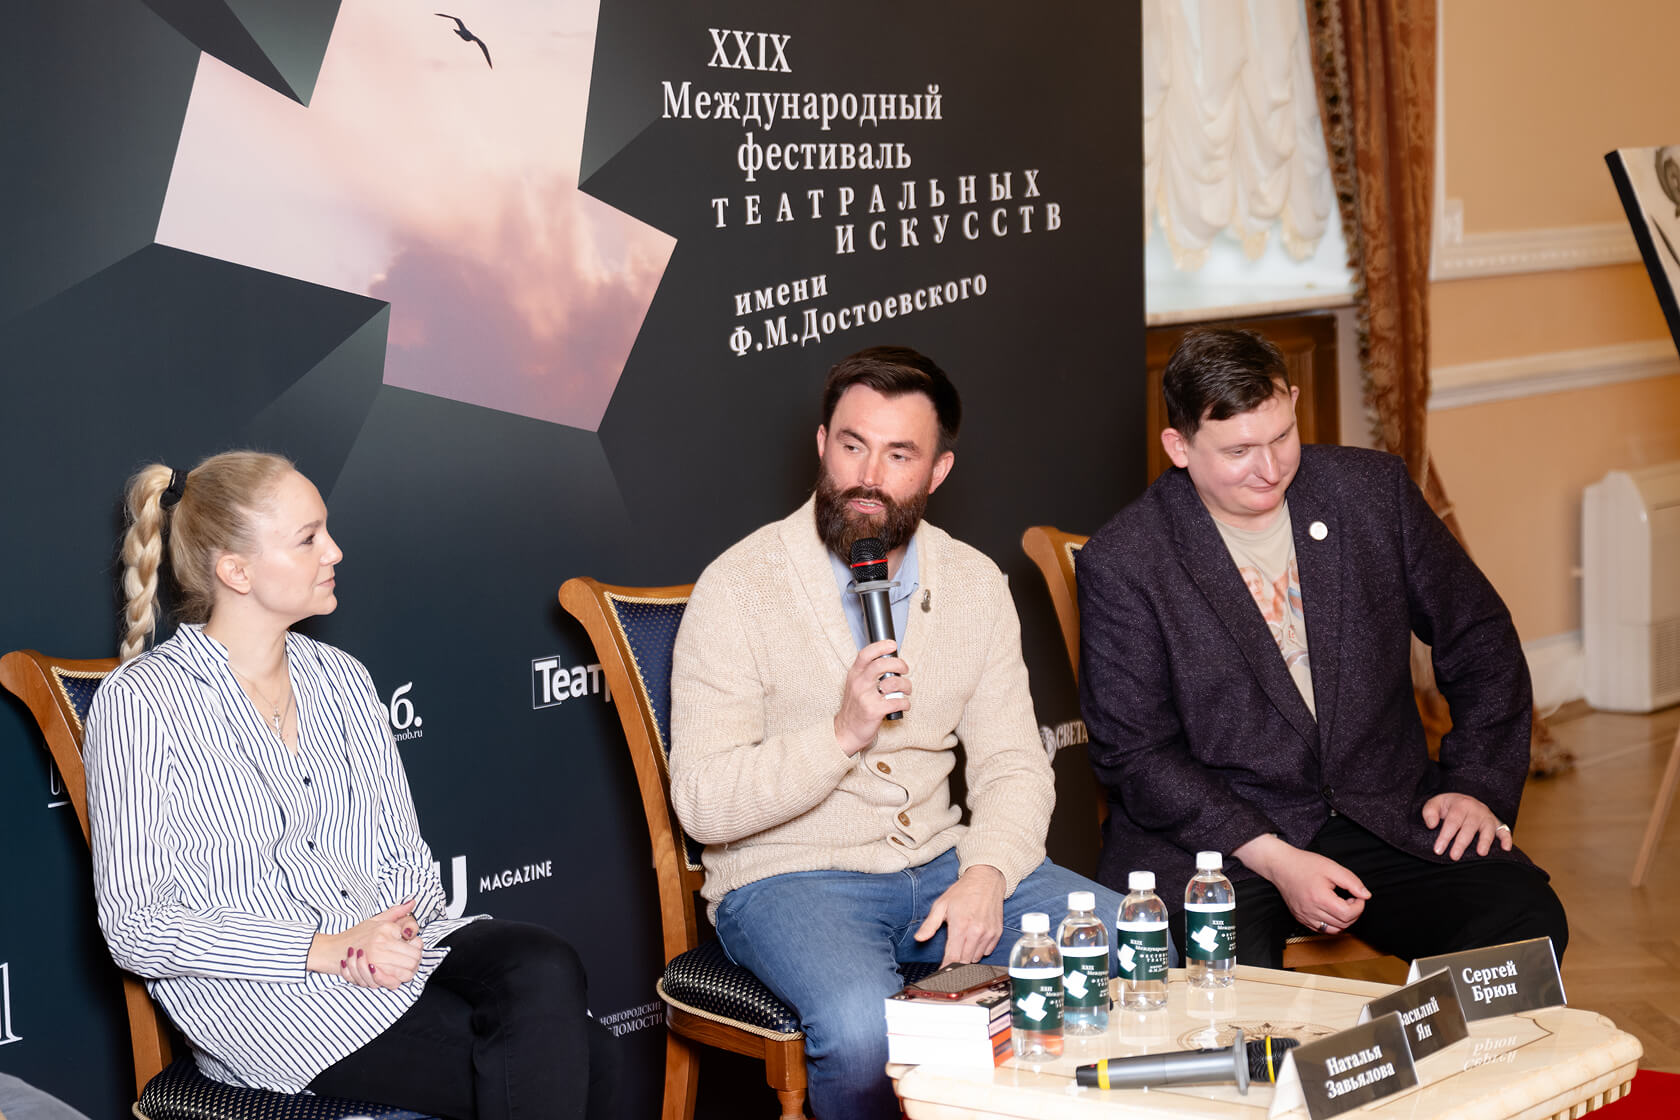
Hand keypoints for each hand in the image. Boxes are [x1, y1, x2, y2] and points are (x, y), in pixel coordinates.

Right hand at [308, 900, 422, 988]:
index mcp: (387, 929)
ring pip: (405, 973)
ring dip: (405, 973)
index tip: (411, 951)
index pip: (416, 945)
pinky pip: (391, 982)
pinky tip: (390, 977)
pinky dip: (394, 981)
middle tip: (407, 963)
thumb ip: (396, 912)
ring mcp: (375, 958)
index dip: (417, 950)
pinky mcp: (369, 972)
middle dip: (413, 963)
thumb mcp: (376, 920)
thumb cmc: (354, 935)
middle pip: (413, 960)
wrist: (331, 950)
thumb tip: (412, 902)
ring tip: (399, 970)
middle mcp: (382, 942)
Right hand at [833, 639, 910, 755]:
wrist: (846, 732)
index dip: (880, 646)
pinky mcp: (874, 711)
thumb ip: (868, 673)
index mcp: (854, 675)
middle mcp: (859, 684)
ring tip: (906, 690)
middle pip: (881, 664)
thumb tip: (890, 662)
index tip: (892, 645)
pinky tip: (903, 704)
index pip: (865, 654)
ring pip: (893, 683)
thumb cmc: (855, 708)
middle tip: (905, 669)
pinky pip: (898, 701)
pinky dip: (905, 703)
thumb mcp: (855, 686)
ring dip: (906, 685)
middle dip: (899, 664)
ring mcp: (866, 698)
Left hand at [914, 865, 1005, 966]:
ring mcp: (988, 934)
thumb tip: (919, 938)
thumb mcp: (941, 905)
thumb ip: (930, 924)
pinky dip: (979, 950)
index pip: (953, 958)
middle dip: (956, 962)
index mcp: (961, 926)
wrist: (986, 880)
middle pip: (964, 961)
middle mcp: (976, 932)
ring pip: (976, 958)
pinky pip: (987, 952)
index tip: (941, 971)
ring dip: (967, 956)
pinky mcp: (997, 933)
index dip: (945, 967)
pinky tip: (974, 939)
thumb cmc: (962, 892)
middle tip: (950, 954)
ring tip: (962, 942)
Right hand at [1235, 834, 1369, 934]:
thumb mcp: (1332, 867)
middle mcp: (1311, 911)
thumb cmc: (1304, 864)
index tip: (1358, 896)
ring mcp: (1305, 917)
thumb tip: (1366, 895)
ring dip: (1344, 921)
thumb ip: (1351, 881)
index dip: (1359, 906)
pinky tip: (1332, 911)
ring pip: (1334, 930)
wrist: (1281, 866)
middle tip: (1351, 898)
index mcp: (1320, 898)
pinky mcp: (1301, 919)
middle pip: (1343, 924)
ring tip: (1342, 905)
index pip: (1348, 914)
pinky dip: (1332, 924)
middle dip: (1353, 913)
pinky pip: (1322, 929)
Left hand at [1422, 793, 1511, 859]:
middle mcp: (1476, 810)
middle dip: (1461, 843)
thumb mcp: (1435, 804)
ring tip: (1481, 853)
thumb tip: (1431, 825)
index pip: (1452, 822)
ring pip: (1487, 830)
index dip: (1445, 836)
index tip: (1438, 850)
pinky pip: (1504, 831)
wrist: (1466, 800)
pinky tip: (1505, 849)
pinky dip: (1507, 839)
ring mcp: (1488, 817)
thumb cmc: (1449, 806)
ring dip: (1485, 841)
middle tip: (1454, 857)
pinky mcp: (1497, 824)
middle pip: (1468, 828)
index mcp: (1460, 805)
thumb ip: (1430, 812)